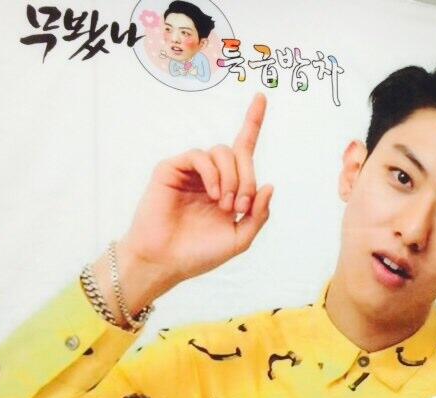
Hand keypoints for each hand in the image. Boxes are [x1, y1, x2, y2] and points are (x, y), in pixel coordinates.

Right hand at [112, 94, 273, 310]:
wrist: (166, 261)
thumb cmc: (200, 253)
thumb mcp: (240, 238)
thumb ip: (259, 214)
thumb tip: (269, 184)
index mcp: (229, 188)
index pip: (243, 150)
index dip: (253, 122)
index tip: (261, 97)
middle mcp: (211, 175)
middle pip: (240, 154)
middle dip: (248, 179)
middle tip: (241, 207)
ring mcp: (191, 171)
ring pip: (222, 152)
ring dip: (233, 178)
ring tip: (225, 205)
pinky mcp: (172, 168)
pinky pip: (200, 155)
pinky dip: (213, 174)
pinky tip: (213, 194)